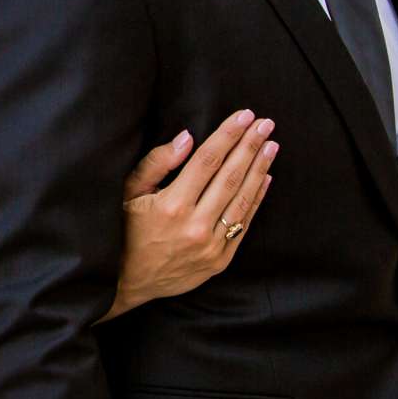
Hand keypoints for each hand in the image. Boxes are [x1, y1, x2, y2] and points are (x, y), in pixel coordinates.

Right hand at [105, 110, 277, 319]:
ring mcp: (211, 245)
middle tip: (265, 124)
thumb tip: (187, 138)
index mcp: (171, 205)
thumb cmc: (126, 231)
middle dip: (250, 146)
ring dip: (260, 169)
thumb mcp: (129, 193)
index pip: (208, 161)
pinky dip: (256, 199)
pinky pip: (243, 224)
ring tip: (271, 145)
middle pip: (231, 176)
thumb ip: (156, 164)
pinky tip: (265, 178)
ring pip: (242, 199)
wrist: (131, 282)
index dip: (228, 135)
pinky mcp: (221, 259)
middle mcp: (195, 225)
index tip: (244, 116)